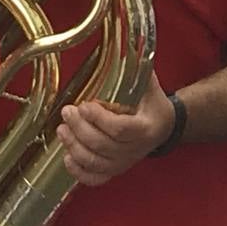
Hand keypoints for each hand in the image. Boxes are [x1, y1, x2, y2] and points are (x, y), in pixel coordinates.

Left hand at [57, 71, 174, 185]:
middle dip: (79, 128)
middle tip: (67, 112)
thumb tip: (127, 46)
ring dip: (74, 146)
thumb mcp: (151, 86)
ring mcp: (125, 163)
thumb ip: (138, 71)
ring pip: (94, 161)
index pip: (120, 129)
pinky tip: (67, 157)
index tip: (85, 104)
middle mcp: (136, 149)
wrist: (164, 127)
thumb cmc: (154, 105)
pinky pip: (94, 178)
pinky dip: (78, 171)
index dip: (99, 119)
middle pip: (101, 145)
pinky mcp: (115, 171)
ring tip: (62, 129)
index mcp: (146, 128)